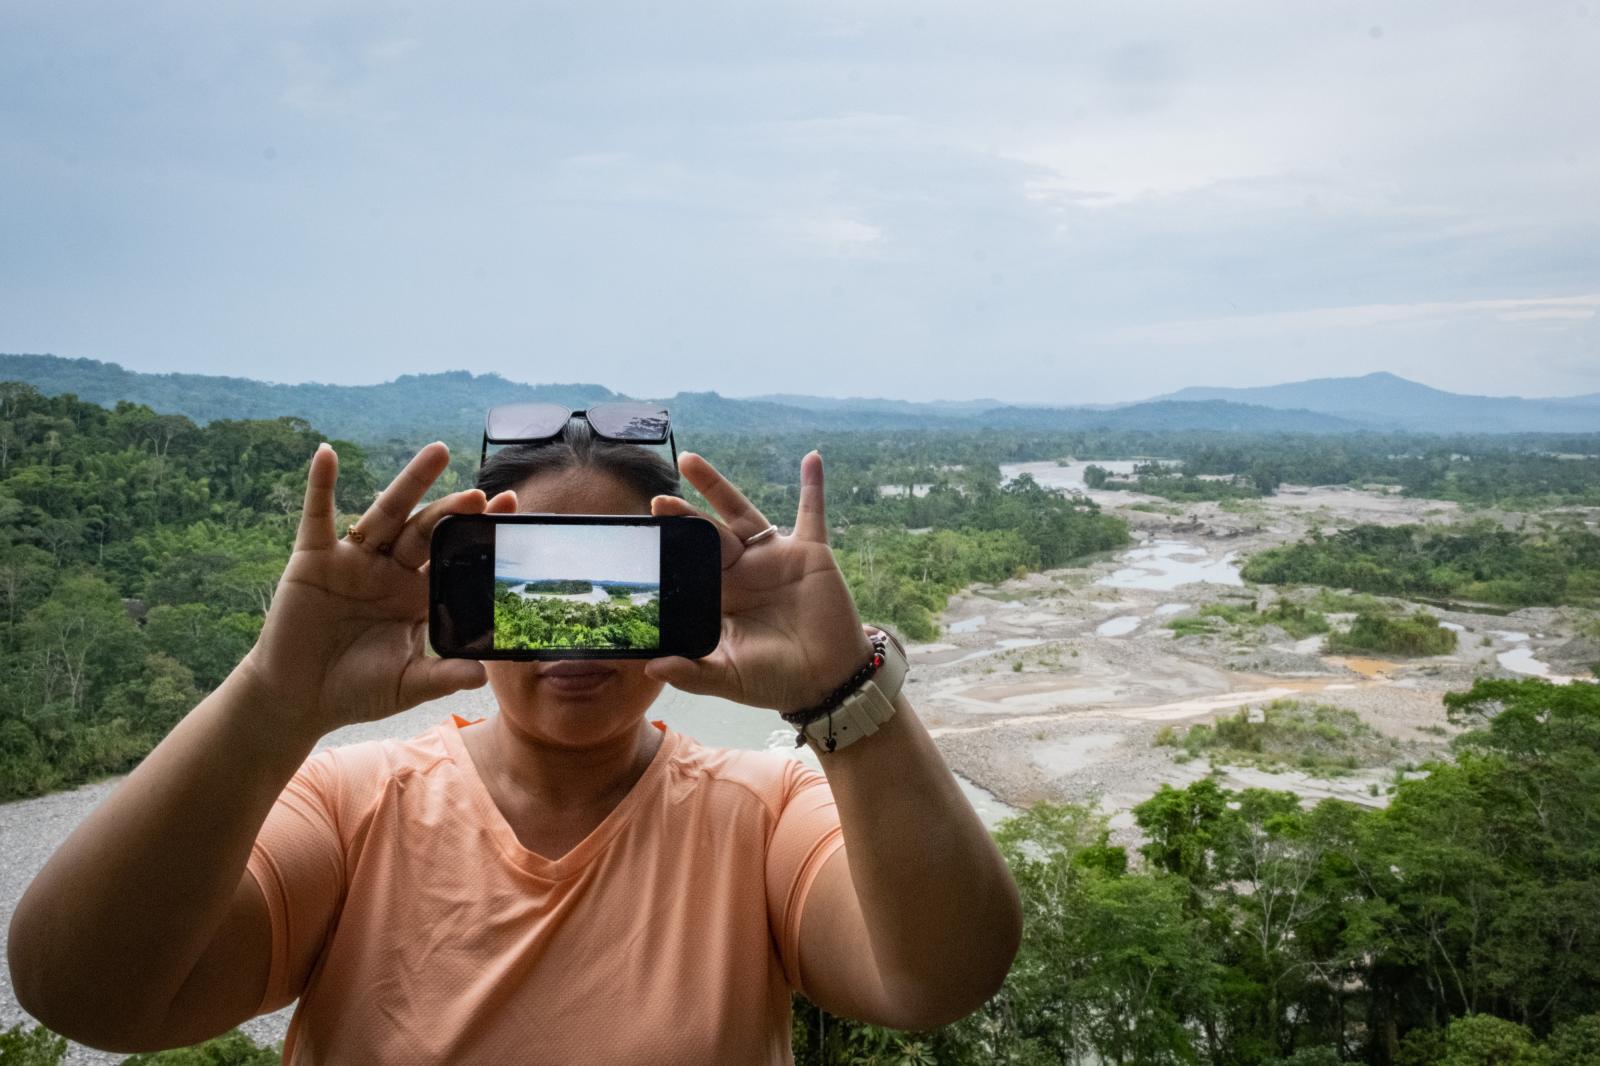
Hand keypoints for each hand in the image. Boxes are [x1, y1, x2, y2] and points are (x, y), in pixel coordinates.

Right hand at [240, 442, 518, 738]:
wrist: (299, 699)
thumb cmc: (357, 691)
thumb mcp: (407, 685)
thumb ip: (443, 676)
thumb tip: (483, 675)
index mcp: (418, 596)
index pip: (454, 557)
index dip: (479, 535)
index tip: (511, 508)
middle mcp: (391, 570)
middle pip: (427, 530)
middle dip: (453, 511)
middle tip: (480, 495)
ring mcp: (354, 561)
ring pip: (386, 513)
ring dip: (410, 482)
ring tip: (438, 452)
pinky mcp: (314, 559)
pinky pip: (317, 516)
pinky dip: (320, 486)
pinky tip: (327, 455)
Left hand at [645, 450, 874, 711]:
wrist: (827, 682)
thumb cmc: (777, 680)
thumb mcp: (730, 678)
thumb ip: (692, 673)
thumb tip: (651, 666)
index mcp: (721, 596)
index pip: (689, 563)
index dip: (670, 549)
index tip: (644, 535)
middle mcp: (743, 570)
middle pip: (707, 532)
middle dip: (683, 516)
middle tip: (657, 502)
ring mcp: (775, 557)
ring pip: (741, 511)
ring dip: (716, 485)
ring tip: (688, 461)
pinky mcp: (810, 553)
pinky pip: (812, 513)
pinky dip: (813, 486)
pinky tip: (811, 458)